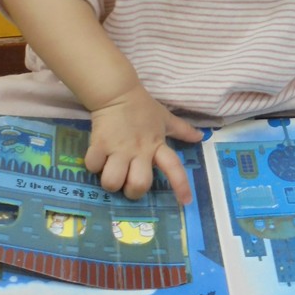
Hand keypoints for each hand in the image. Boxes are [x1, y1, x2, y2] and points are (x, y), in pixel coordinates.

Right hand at [84, 83, 202, 203]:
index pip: (174, 167)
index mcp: (157, 145)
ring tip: (110, 171)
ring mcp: (118, 149)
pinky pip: (94, 166)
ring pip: (112, 182)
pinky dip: (94, 166)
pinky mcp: (99, 144)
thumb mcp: (165, 118)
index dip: (181, 185)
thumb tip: (201, 137)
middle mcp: (139, 151)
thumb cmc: (142, 108)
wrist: (117, 92)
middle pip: (138, 185)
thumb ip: (183, 130)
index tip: (186, 201)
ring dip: (111, 182)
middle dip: (132, 191)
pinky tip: (98, 158)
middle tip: (128, 182)